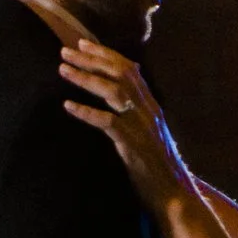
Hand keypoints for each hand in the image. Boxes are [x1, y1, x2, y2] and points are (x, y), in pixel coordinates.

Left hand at [59, 38, 192, 213]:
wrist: (175, 194)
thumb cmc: (157, 165)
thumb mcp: (148, 132)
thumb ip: (137, 112)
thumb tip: (122, 95)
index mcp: (150, 105)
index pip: (129, 69)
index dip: (106, 54)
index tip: (83, 43)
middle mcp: (148, 110)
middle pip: (120, 74)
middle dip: (92, 59)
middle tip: (66, 52)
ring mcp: (141, 126)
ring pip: (114, 91)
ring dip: (86, 78)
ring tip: (63, 71)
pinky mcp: (133, 145)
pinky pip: (107, 122)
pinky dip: (86, 112)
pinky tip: (68, 106)